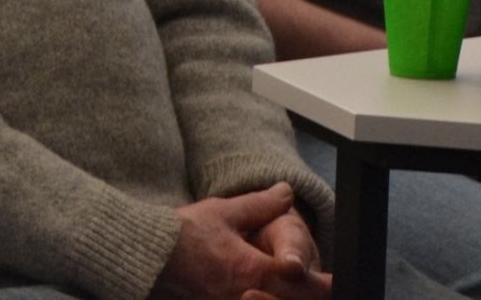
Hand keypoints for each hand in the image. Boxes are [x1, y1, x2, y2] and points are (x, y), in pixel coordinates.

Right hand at [149, 184, 330, 299]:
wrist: (145, 255)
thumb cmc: (182, 234)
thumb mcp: (223, 212)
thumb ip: (260, 205)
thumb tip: (286, 192)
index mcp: (252, 270)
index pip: (300, 283)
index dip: (323, 286)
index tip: (335, 282)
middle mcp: (245, 296)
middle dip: (306, 296)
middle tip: (321, 289)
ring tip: (292, 292)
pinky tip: (259, 294)